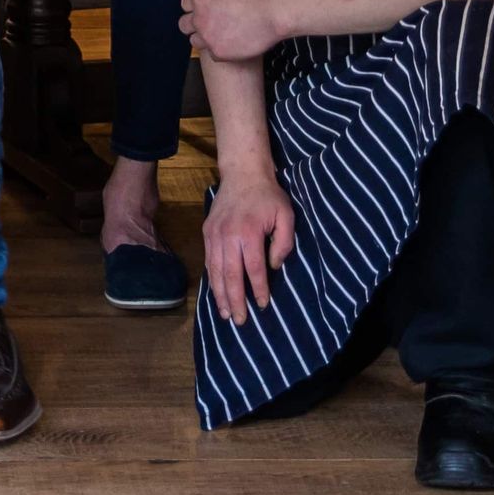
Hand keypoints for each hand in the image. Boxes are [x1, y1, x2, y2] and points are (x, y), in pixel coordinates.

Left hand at [180, 0, 287, 63]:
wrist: (271, 13)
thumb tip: (211, 7)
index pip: (185, 4)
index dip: (195, 8)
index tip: (203, 11)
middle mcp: (199, 17)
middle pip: (184, 25)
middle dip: (193, 25)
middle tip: (208, 27)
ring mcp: (207, 36)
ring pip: (195, 41)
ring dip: (205, 40)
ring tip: (222, 37)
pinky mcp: (218, 53)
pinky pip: (212, 55)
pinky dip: (221, 52)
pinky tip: (234, 45)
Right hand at [202, 168, 297, 323]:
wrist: (242, 173)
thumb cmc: (268, 196)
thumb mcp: (286, 215)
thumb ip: (284, 242)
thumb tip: (275, 266)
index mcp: (249, 232)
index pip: (254, 268)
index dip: (259, 289)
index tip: (264, 305)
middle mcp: (228, 235)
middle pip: (231, 275)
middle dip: (235, 300)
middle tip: (240, 320)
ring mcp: (214, 234)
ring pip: (215, 270)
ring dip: (220, 294)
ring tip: (224, 313)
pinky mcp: (207, 232)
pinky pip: (209, 261)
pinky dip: (212, 279)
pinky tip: (216, 292)